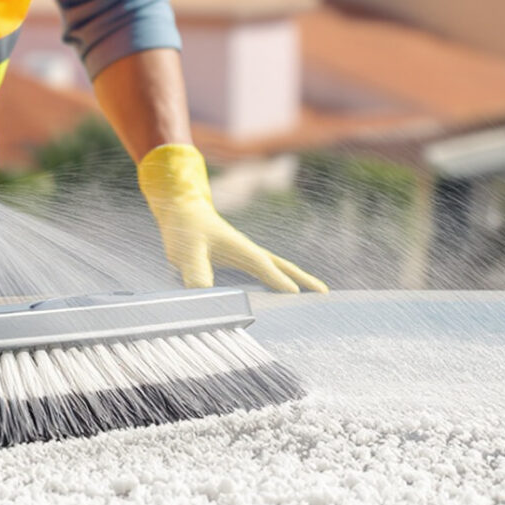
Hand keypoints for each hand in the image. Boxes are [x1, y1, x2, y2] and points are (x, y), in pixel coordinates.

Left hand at [135, 144, 326, 292]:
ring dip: (294, 280)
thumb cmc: (185, 229)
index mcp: (241, 249)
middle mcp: (248, 251)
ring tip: (311, 294)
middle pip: (282, 266)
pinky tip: (277, 291)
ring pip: (276, 268)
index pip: (264, 267)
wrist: (181, 209)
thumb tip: (205, 295)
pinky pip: (264, 271)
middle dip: (303, 280)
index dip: (278, 281)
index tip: (296, 295)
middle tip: (324, 294)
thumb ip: (196, 272)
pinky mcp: (238, 258)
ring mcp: (245, 254)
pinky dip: (277, 280)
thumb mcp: (187, 251)